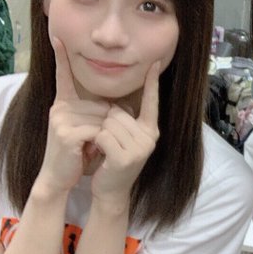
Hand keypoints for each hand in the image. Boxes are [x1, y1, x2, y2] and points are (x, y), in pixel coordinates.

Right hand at [36, 38, 109, 193]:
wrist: (61, 177)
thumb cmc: (79, 153)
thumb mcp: (88, 129)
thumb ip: (97, 114)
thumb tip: (118, 104)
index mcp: (64, 103)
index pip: (64, 77)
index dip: (61, 58)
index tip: (57, 38)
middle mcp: (60, 107)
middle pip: (103, 106)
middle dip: (108, 126)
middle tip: (95, 143)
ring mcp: (61, 119)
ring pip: (103, 119)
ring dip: (105, 137)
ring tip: (91, 148)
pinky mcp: (66, 133)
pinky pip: (98, 131)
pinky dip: (100, 144)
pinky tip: (88, 152)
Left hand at [90, 62, 160, 206]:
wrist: (111, 190)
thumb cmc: (113, 160)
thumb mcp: (124, 137)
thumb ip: (126, 120)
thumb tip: (119, 102)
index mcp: (151, 129)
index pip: (151, 101)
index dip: (152, 82)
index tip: (155, 62)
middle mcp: (150, 137)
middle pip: (119, 112)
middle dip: (106, 123)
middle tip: (106, 142)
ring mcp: (141, 147)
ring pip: (110, 123)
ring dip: (100, 133)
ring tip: (104, 149)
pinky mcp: (127, 157)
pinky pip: (104, 135)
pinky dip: (97, 143)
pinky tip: (102, 155)